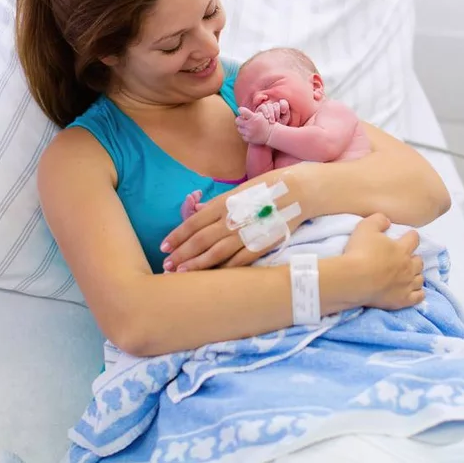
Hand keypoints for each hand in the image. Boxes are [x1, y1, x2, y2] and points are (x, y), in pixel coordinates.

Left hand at [159, 168, 310, 271]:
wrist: (299, 191)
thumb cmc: (268, 187)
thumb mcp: (239, 189)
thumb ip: (218, 203)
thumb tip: (196, 210)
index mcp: (224, 203)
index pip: (193, 223)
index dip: (176, 236)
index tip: (163, 247)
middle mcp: (231, 219)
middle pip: (200, 240)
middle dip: (181, 254)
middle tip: (166, 266)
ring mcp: (246, 234)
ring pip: (215, 253)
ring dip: (196, 264)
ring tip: (180, 273)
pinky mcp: (261, 245)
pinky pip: (238, 261)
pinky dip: (223, 269)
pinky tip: (211, 276)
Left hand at [236, 107, 272, 144]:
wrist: (271, 134)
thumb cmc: (265, 123)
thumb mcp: (260, 115)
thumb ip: (250, 113)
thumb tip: (239, 110)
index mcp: (254, 118)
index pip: (242, 111)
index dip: (241, 110)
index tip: (241, 111)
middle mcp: (250, 125)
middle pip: (237, 120)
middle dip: (240, 120)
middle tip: (244, 120)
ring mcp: (249, 133)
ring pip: (239, 128)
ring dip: (242, 127)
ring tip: (248, 127)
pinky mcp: (248, 139)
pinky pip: (242, 135)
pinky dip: (245, 134)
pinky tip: (251, 133)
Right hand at [257, 99, 289, 125]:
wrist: (269, 134)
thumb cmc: (277, 127)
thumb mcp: (284, 121)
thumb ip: (286, 114)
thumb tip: (283, 109)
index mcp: (280, 108)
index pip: (282, 102)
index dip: (283, 105)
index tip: (283, 111)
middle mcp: (273, 107)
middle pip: (276, 104)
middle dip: (277, 111)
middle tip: (277, 120)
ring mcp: (266, 107)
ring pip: (269, 105)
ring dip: (271, 113)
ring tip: (272, 121)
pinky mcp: (260, 109)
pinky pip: (263, 107)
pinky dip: (265, 111)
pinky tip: (267, 117)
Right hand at [342, 214, 424, 310]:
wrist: (355, 279)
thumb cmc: (360, 252)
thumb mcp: (366, 227)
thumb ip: (378, 220)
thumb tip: (387, 220)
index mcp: (402, 248)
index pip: (414, 239)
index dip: (412, 236)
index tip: (408, 236)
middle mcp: (408, 266)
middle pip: (419, 261)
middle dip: (414, 258)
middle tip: (405, 258)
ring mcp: (407, 284)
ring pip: (420, 278)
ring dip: (416, 275)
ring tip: (408, 275)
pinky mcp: (403, 300)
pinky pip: (419, 297)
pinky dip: (418, 293)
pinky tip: (414, 292)